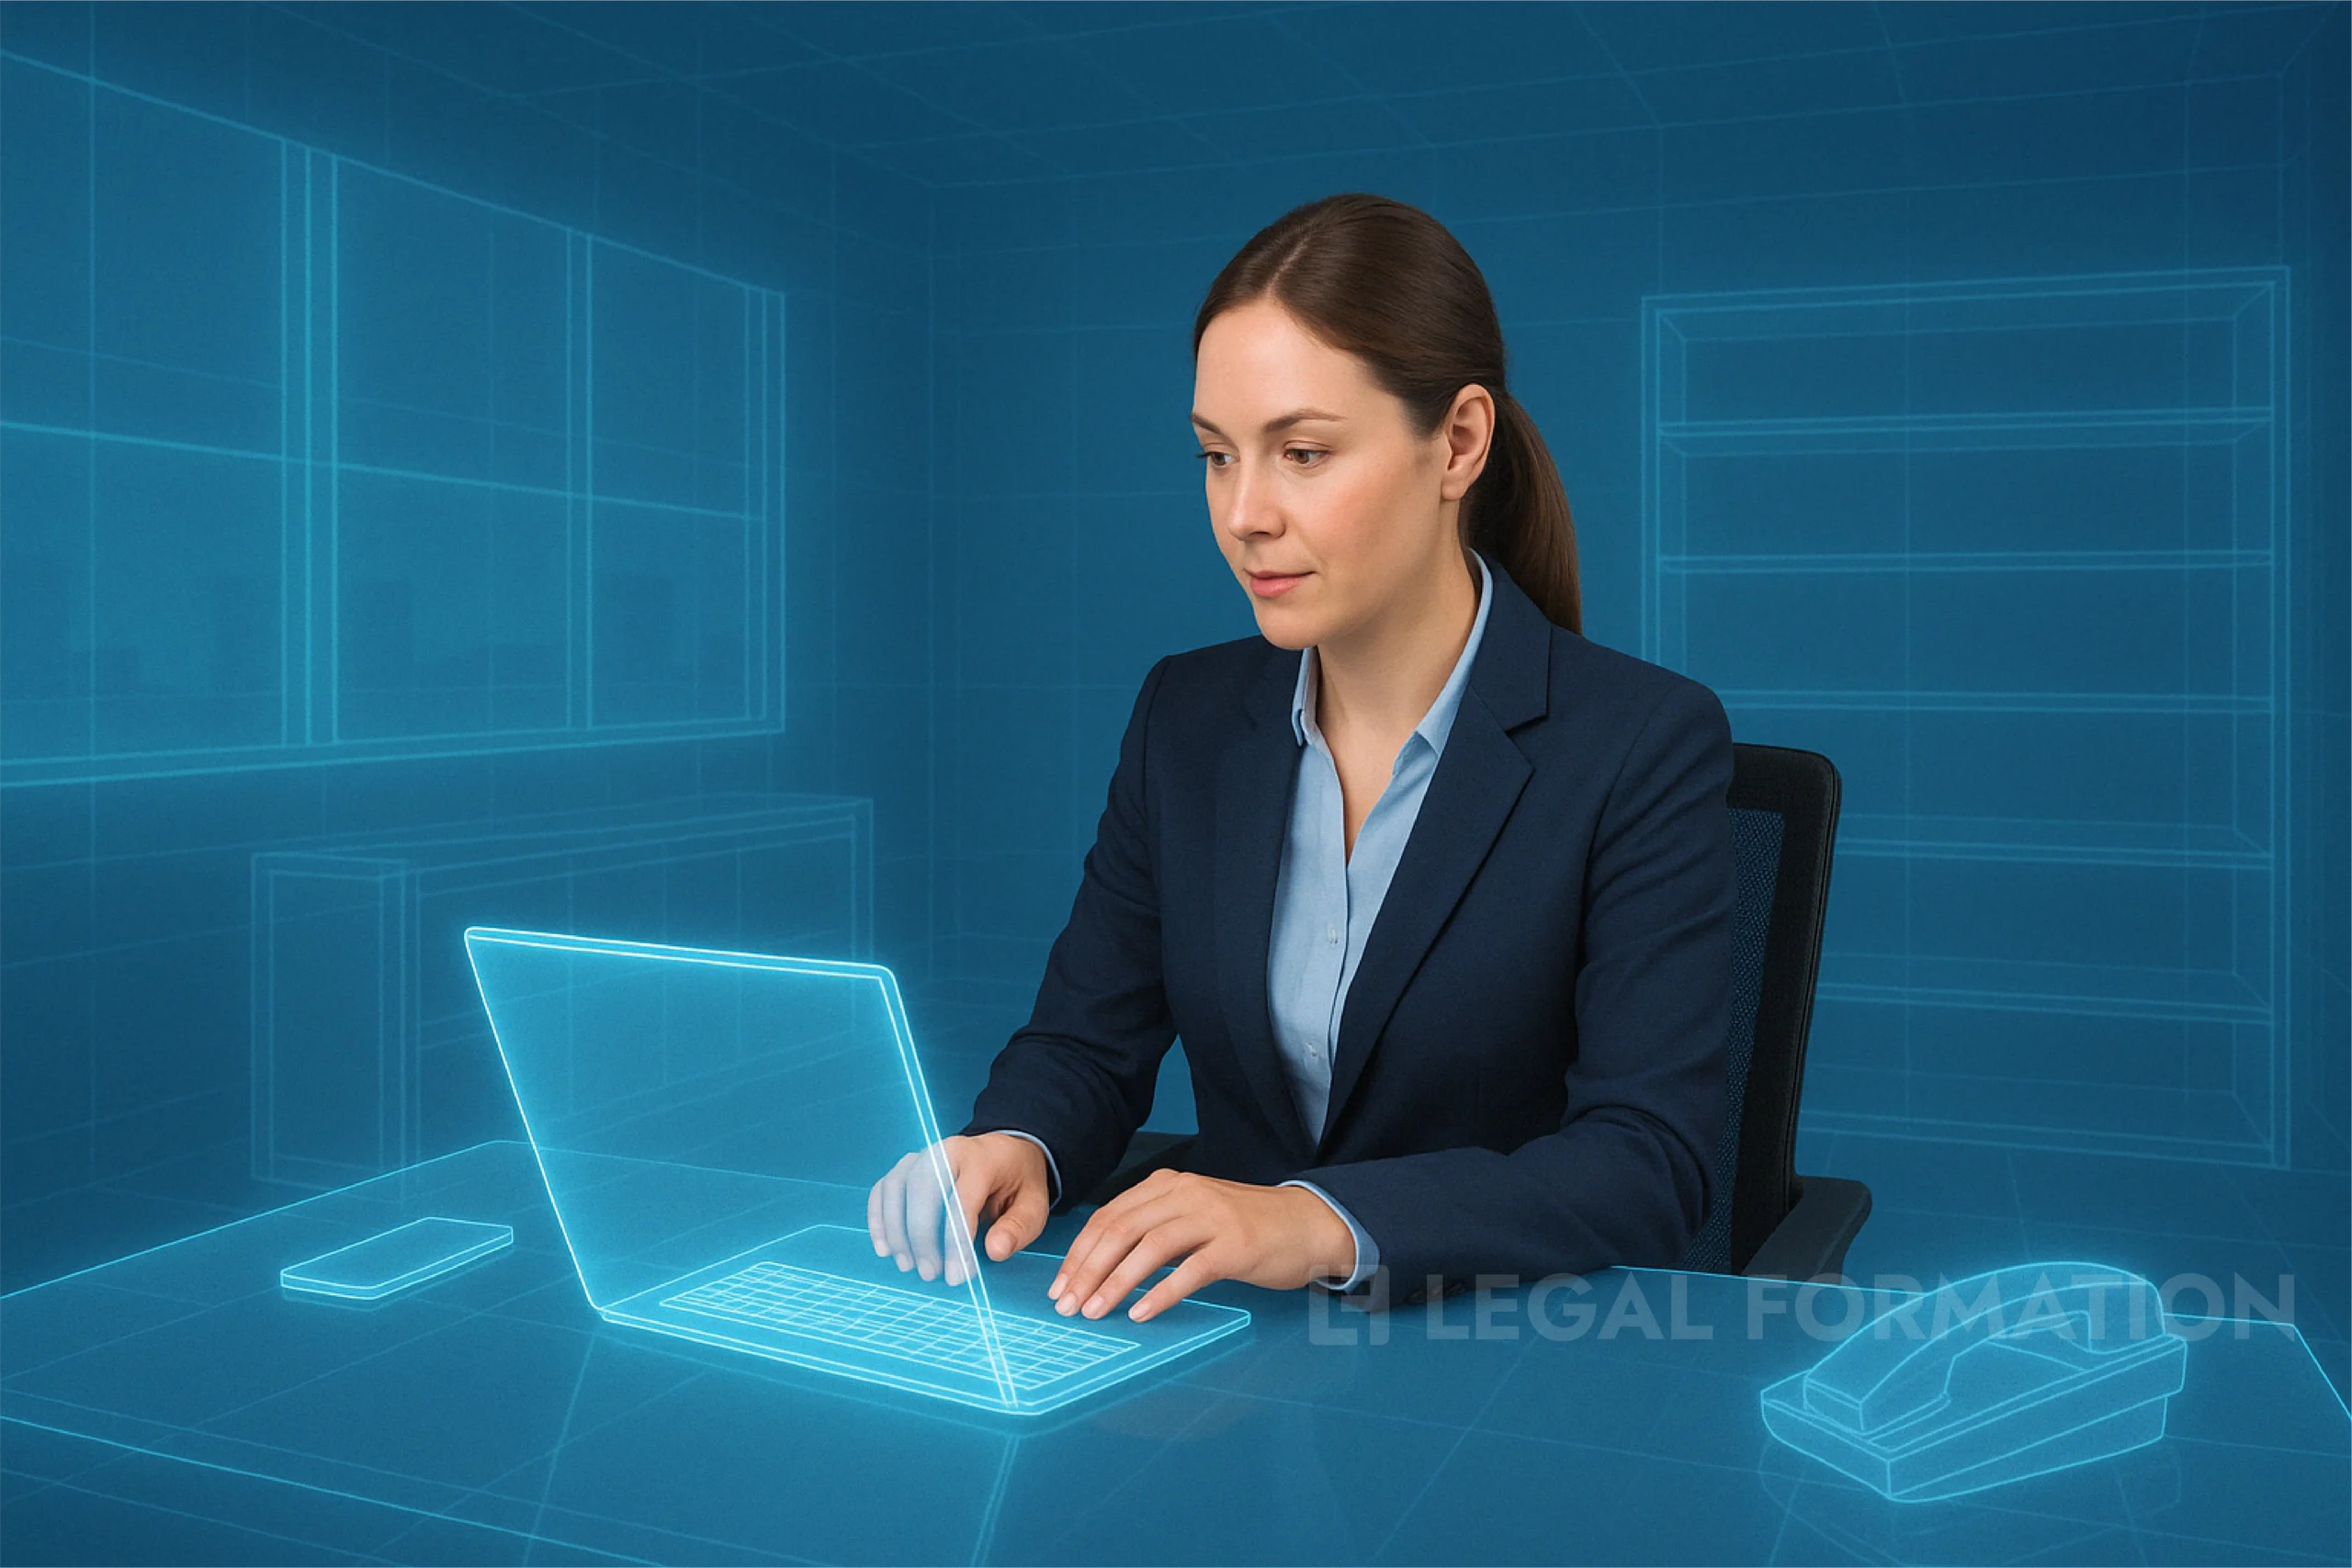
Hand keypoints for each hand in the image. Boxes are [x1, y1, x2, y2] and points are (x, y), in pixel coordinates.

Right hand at [867, 1132, 1051, 1286]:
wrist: (1006, 1152)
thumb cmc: (1017, 1184)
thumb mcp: (1034, 1206)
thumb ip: (1018, 1229)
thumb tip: (994, 1251)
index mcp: (982, 1158)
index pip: (962, 1199)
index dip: (956, 1242)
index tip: (957, 1277)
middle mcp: (948, 1151)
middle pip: (922, 1188)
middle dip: (921, 1236)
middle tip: (929, 1274)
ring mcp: (923, 1155)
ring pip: (897, 1187)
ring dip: (895, 1230)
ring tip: (907, 1266)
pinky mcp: (907, 1166)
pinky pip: (884, 1188)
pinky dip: (878, 1218)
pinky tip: (884, 1247)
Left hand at [1048, 1169, 1355, 1322]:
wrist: (1307, 1223)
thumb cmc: (1247, 1226)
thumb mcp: (1194, 1215)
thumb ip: (1155, 1228)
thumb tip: (1103, 1264)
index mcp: (1170, 1185)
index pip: (1109, 1216)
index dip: (1080, 1253)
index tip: (1060, 1286)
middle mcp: (1186, 1194)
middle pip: (1121, 1230)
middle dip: (1087, 1271)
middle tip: (1067, 1305)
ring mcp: (1212, 1218)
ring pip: (1149, 1248)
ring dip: (1116, 1283)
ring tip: (1095, 1312)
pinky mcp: (1235, 1246)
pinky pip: (1190, 1271)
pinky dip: (1161, 1293)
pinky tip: (1141, 1313)